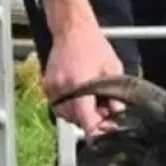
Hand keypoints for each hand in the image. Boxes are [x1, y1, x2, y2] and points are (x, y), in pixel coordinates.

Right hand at [41, 0, 123, 137]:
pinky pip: (58, 106)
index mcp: (80, 84)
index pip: (86, 120)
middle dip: (91, 120)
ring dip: (80, 115)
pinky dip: (70, 107)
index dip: (97, 131)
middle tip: (104, 111)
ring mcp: (52, 87)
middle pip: (76, 120)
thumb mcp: (112, 69)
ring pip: (66, 116)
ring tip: (93, 101)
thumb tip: (117, 114)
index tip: (104, 136)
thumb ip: (115, 94)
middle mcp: (63, 88)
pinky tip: (81, 97)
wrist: (72, 29)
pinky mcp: (47, 86)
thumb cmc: (93, 45)